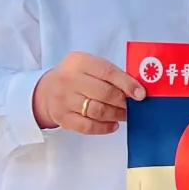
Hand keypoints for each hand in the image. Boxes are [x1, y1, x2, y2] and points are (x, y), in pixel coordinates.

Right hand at [31, 52, 145, 133]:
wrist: (47, 90)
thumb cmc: (75, 76)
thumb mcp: (88, 65)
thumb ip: (109, 73)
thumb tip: (136, 89)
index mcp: (78, 62)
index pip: (108, 72)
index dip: (127, 84)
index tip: (141, 94)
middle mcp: (69, 79)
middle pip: (104, 93)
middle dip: (123, 101)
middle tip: (133, 106)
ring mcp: (64, 100)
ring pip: (98, 111)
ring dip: (116, 115)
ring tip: (124, 115)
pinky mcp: (63, 118)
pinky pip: (88, 126)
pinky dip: (104, 127)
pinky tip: (113, 125)